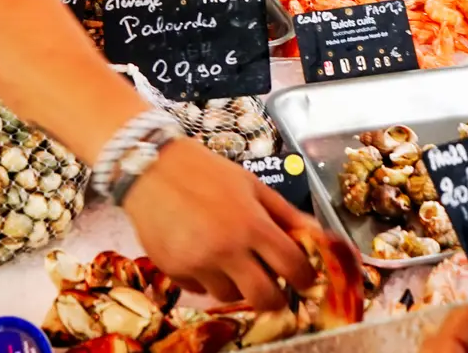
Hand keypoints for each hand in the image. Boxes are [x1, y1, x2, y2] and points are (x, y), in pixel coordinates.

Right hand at [121, 139, 318, 310]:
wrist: (151, 169)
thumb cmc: (205, 172)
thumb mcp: (251, 185)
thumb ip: (285, 213)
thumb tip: (316, 234)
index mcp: (251, 224)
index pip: (292, 266)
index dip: (305, 277)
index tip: (304, 278)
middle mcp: (227, 249)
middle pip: (264, 297)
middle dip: (275, 298)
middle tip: (274, 288)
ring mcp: (198, 264)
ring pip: (229, 296)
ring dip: (236, 285)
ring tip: (231, 262)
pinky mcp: (174, 272)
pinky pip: (199, 289)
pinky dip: (206, 279)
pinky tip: (203, 256)